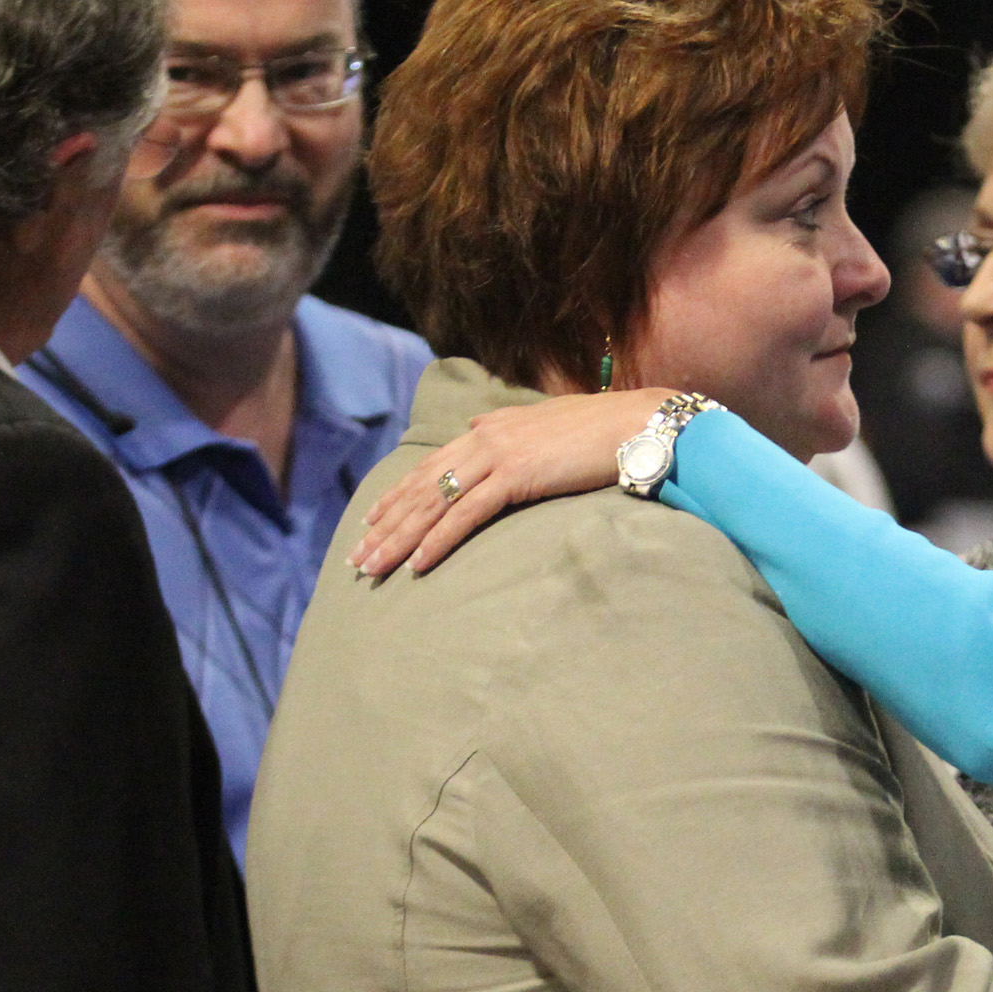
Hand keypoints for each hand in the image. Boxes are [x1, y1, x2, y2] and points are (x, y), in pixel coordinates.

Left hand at [349, 388, 670, 576]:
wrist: (636, 424)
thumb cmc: (602, 431)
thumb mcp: (547, 430)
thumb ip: (513, 437)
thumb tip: (487, 441)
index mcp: (489, 429)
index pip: (430, 466)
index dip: (396, 496)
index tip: (372, 522)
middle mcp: (483, 439)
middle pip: (420, 488)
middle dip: (384, 526)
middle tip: (357, 558)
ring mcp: (497, 455)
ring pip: (433, 502)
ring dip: (399, 539)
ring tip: (373, 568)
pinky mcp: (516, 476)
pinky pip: (466, 514)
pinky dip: (439, 540)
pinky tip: (419, 563)